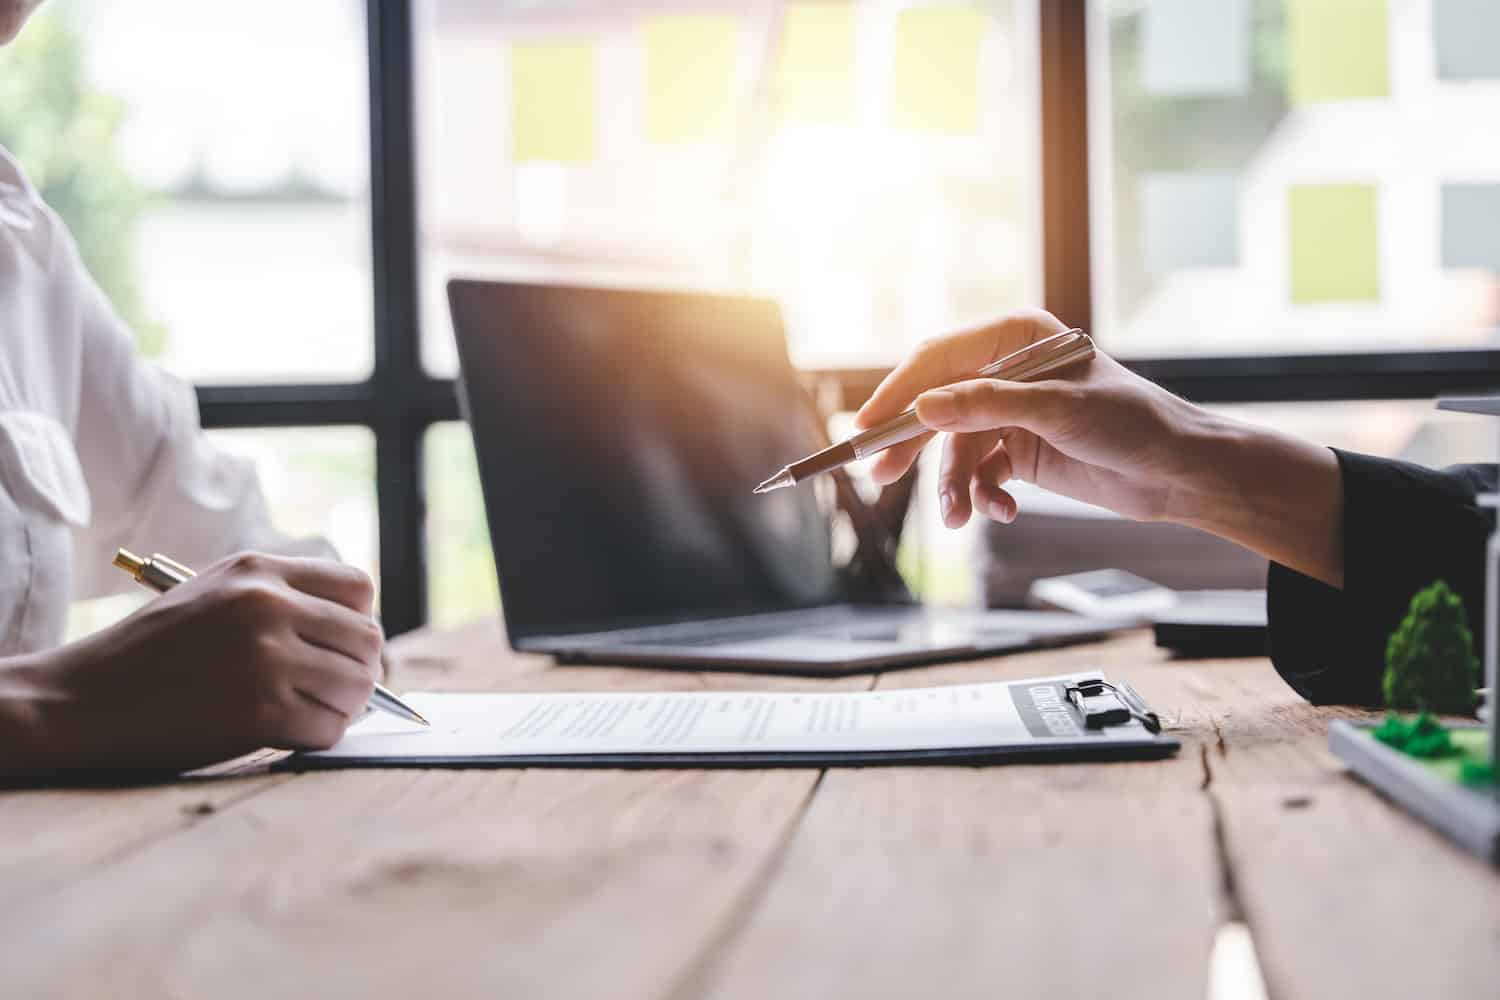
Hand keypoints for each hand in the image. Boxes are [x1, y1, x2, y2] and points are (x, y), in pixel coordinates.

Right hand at [20, 552, 382, 772]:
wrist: (77, 702)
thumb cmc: (147, 655)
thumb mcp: (212, 596)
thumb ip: (280, 601)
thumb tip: (358, 638)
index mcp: (258, 571)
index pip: (359, 587)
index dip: (358, 622)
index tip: (340, 647)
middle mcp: (267, 606)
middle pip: (368, 639)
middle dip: (359, 671)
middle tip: (332, 692)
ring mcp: (265, 658)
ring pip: (358, 687)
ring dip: (341, 709)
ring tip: (304, 712)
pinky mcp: (260, 712)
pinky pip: (330, 730)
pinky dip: (317, 738)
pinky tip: (284, 734)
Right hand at [856, 309, 1343, 587]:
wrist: (1180, 474)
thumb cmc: (1133, 424)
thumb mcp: (1056, 412)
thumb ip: (986, 407)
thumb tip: (923, 409)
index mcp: (1016, 337)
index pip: (939, 359)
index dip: (899, 392)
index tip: (867, 426)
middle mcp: (1007, 370)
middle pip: (937, 404)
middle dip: (914, 445)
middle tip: (881, 474)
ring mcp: (1012, 411)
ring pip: (956, 448)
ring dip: (954, 485)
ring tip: (959, 517)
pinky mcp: (1020, 449)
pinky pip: (978, 472)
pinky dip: (983, 495)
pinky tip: (1002, 510)